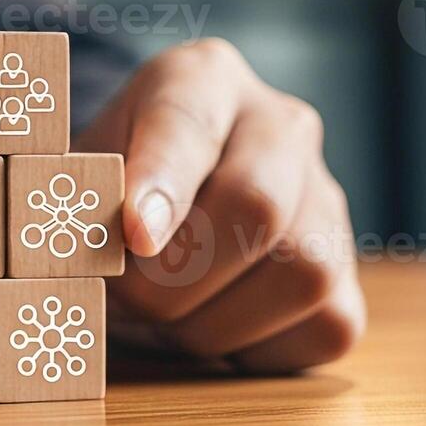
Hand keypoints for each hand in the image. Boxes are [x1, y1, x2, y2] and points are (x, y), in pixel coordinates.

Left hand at [78, 38, 364, 372]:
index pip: (187, 123)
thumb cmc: (111, 184)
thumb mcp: (79, 168)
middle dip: (178, 274)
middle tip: (130, 297)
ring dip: (215, 319)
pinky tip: (212, 325)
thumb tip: (78, 247)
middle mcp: (280, 125)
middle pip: (257, 203)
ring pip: (301, 273)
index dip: (161, 182)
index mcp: (202, 79)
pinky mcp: (348, 273)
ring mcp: (326, 197)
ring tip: (167, 314)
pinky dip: (257, 346)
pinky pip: (326, 326)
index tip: (134, 236)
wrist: (164, 204)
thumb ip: (77, 194)